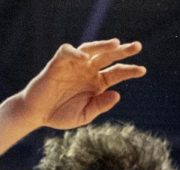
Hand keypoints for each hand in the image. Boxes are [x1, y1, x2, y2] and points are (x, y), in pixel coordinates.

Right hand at [15, 39, 145, 130]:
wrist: (36, 114)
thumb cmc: (60, 115)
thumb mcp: (84, 115)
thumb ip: (100, 105)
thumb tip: (117, 95)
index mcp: (96, 83)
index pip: (116, 73)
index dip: (129, 70)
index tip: (142, 70)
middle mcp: (87, 71)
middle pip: (108, 56)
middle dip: (122, 50)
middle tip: (137, 46)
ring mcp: (74, 65)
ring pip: (91, 49)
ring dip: (102, 45)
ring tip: (116, 44)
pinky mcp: (58, 63)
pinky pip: (68, 52)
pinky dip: (75, 52)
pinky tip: (84, 58)